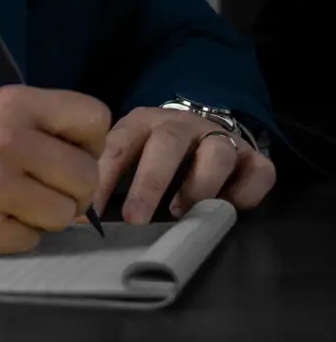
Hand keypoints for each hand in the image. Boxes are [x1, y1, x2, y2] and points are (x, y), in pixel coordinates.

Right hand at [0, 85, 111, 254]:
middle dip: (71, 189)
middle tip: (40, 188)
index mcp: (12, 103)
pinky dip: (15, 235)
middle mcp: (6, 139)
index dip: (88, 142)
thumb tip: (94, 160)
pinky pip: (32, 241)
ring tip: (10, 202)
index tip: (66, 153)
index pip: (95, 118)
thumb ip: (41, 125)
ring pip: (65, 215)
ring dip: (44, 216)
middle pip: (86, 175)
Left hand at [93, 106, 276, 223]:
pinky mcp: (253, 156)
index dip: (106, 176)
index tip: (94, 211)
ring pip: (217, 152)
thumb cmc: (155, 152)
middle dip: (150, 181)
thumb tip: (83, 218)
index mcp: (144, 122)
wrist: (203, 129)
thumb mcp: (129, 154)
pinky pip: (258, 170)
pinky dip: (246, 191)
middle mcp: (183, 125)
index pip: (121, 144)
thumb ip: (111, 178)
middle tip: (135, 218)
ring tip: (181, 212)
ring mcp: (220, 138)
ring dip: (199, 185)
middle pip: (168, 143)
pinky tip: (229, 207)